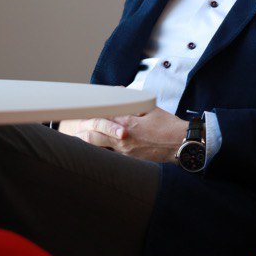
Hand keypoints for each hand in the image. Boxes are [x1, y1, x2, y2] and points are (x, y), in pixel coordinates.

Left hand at [58, 107, 188, 162]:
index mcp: (127, 125)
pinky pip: (110, 157)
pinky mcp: (130, 161)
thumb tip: (118, 94)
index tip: (80, 112)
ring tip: (77, 138)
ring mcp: (126, 153)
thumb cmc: (168, 126)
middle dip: (82, 131)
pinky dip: (100, 152)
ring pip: (99, 149)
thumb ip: (132, 101)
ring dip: (88, 143)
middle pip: (94, 136)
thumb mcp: (150, 108)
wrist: (182, 145)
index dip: (88, 116)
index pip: (101, 119)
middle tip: (73, 127)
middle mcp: (123, 141)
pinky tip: (94, 151)